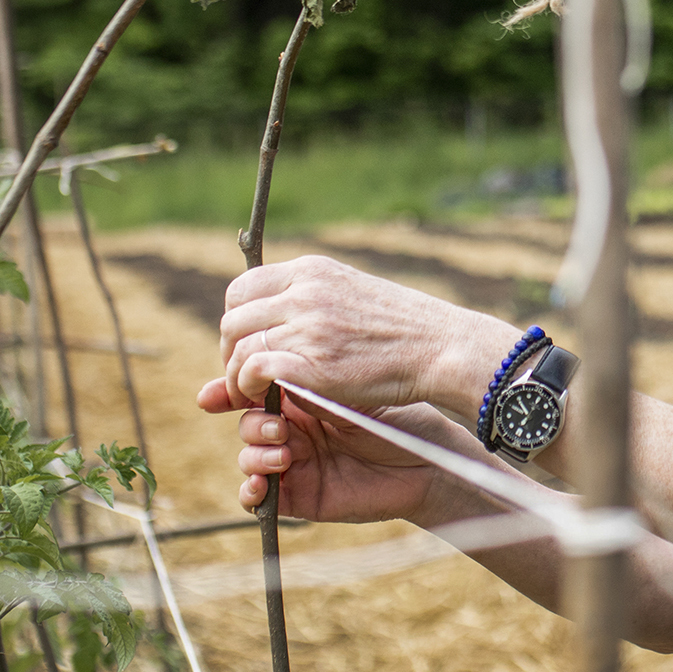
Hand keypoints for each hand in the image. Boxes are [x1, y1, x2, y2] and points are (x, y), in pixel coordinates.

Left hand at [208, 254, 514, 419]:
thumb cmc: (406, 328)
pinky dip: (247, 387)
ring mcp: (308, 325)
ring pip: (239, 346)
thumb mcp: (354, 294)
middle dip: (231, 351)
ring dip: (236, 376)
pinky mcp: (312, 362)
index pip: (243, 288)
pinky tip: (261, 400)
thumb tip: (275, 322)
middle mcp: (305, 292)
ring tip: (251, 394)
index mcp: (312, 271)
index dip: (237, 320)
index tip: (248, 344)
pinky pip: (254, 370)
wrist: (441, 347)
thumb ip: (313, 300)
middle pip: (234, 318)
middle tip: (245, 375)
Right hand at [226, 397, 451, 522]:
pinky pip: (257, 496)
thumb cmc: (399, 417)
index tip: (213, 394)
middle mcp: (293, 427)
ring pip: (248, 454)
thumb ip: (307, 383)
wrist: (427, 460)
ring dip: (254, 451)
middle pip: (245, 420)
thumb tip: (262, 368)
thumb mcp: (351, 391)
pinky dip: (251, 490)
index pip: (254, 389)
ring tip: (284, 448)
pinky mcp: (298, 495)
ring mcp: (294, 462)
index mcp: (302, 396)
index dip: (230, 390)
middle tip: (279, 423)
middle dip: (250, 420)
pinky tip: (264, 482)